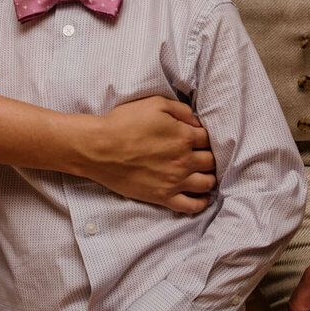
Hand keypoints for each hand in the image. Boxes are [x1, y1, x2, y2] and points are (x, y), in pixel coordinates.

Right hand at [81, 96, 214, 212]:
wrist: (99, 148)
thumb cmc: (124, 123)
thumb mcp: (155, 104)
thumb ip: (181, 110)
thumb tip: (196, 121)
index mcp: (184, 137)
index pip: (208, 138)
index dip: (203, 137)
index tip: (196, 138)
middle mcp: (184, 161)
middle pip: (210, 161)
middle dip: (208, 156)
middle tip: (200, 155)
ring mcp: (175, 181)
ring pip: (206, 183)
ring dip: (209, 177)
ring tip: (204, 174)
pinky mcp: (163, 197)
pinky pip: (191, 206)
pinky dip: (201, 203)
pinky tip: (202, 197)